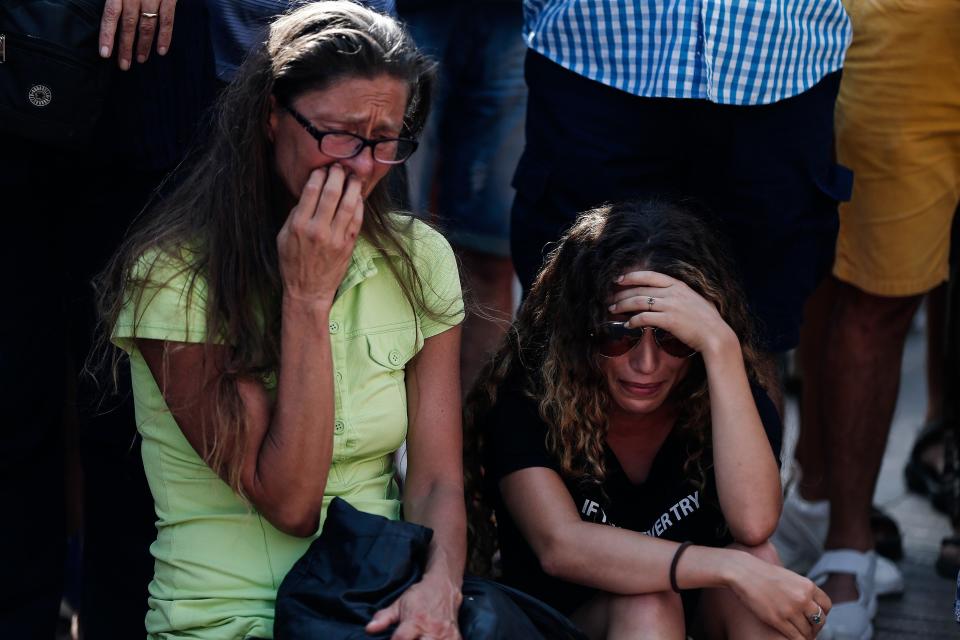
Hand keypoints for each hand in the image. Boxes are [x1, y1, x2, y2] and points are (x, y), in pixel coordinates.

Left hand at [99, 0, 176, 69]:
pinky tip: (161, 51)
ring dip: (144, 44)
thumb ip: (116, 0)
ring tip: (141, 59)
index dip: (107, 35)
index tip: (105, 54)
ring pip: (147, 25)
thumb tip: (109, 15)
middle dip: (126, 46)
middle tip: (124, 65)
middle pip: (128, 25)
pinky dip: (165, 37)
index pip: (110, 15)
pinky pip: (167, 20)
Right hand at [277, 165, 363, 305]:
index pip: (311, 190)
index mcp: (298, 224)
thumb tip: (308, 194)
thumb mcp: (283, 237)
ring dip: (352, 186)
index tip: (323, 168)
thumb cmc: (293, 263)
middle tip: (340, 166)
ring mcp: (335, 238)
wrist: (308, 290)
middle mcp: (317, 229)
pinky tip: (358, 196)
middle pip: (332, 193)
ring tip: (353, 176)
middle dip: (337, 175)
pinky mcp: (348, 245)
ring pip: (348, 204)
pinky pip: (356, 220)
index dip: (319, 175)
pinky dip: (359, 205)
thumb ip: (294, 215)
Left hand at [365, 574, 461, 639]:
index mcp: (416, 620)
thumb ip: (384, 618)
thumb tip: (369, 629)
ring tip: (418, 639)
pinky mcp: (456, 638)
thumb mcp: (399, 604)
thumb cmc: (420, 597)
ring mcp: (446, 636)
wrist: (444, 587)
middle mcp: (432, 630)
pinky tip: (430, 639)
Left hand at [607, 270, 735, 355]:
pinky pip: (644, 318)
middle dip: (622, 294)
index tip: (619, 279)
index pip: (650, 275)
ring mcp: (671, 305)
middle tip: (610, 299)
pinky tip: (627, 325)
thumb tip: (665, 295)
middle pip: (640, 289)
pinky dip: (633, 321)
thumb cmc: (707, 320)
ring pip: (639, 301)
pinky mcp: (669, 320)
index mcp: (678, 285)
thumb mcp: (694, 299)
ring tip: (612, 310)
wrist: (716, 335)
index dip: (632, 276)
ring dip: (622, 305)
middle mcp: (673, 292)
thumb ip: (679, 294)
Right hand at [728, 553, 831, 638]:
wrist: (743, 572)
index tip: (815, 617)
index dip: (822, 613)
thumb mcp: (789, 577)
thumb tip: (811, 605)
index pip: (826, 606)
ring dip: (805, 634)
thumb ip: (802, 590)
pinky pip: (796, 637)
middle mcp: (802, 598)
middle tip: (808, 628)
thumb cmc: (763, 574)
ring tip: (798, 632)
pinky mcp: (778, 620)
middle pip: (820, 620)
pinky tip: (792, 636)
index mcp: (807, 586)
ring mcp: (791, 610)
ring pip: (808, 631)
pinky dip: (797, 639)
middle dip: (815, 626)